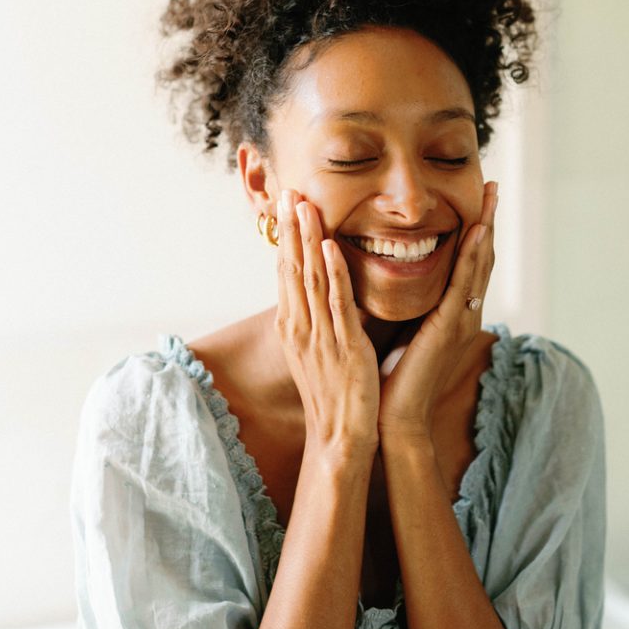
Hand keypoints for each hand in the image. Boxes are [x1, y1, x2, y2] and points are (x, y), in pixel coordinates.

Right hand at [275, 190, 379, 455]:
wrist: (339, 438)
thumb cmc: (334, 396)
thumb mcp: (319, 351)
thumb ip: (318, 320)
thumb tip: (324, 293)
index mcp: (294, 327)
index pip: (286, 273)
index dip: (285, 237)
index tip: (285, 205)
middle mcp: (300, 327)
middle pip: (291, 268)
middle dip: (290, 228)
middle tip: (288, 190)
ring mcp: (319, 335)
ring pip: (309, 278)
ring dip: (307, 239)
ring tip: (305, 205)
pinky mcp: (343, 345)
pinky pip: (336, 302)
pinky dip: (332, 272)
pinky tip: (330, 247)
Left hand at [377, 181, 497, 440]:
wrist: (393, 415)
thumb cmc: (392, 375)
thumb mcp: (402, 327)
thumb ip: (407, 302)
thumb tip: (391, 271)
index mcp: (452, 312)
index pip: (468, 262)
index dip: (475, 229)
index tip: (478, 198)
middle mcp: (463, 313)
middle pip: (481, 257)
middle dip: (487, 220)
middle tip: (493, 186)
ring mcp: (461, 320)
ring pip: (478, 265)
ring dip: (486, 228)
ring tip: (491, 198)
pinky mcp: (450, 328)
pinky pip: (464, 284)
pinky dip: (472, 257)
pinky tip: (477, 233)